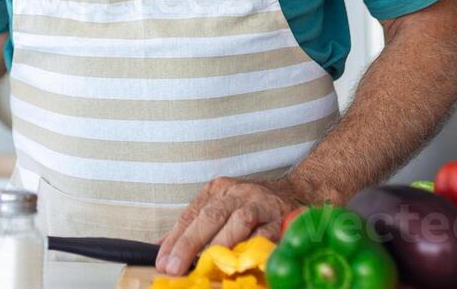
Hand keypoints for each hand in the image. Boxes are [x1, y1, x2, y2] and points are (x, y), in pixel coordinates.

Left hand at [155, 177, 300, 275]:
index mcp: (218, 189)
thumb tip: (165, 250)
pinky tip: (241, 262)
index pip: (191, 214)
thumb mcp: (220, 206)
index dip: (175, 239)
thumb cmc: (250, 205)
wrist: (293, 192)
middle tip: (176, 267)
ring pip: (238, 221)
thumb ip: (195, 226)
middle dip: (190, 243)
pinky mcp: (280, 219)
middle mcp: (237, 193)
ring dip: (221, 244)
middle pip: (210, 216)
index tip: (163, 261)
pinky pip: (266, 235)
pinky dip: (253, 248)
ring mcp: (260, 204)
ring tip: (207, 264)